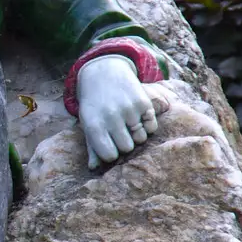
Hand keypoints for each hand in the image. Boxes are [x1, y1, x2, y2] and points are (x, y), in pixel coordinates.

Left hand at [77, 54, 166, 168]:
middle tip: (118, 132)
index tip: (108, 145)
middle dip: (124, 143)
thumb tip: (94, 168)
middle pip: (127, 148)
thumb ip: (92, 147)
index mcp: (93, 125)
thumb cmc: (94, 105)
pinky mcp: (143, 102)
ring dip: (137, 135)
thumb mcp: (88, 123)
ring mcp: (128, 109)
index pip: (109, 155)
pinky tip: (138, 117)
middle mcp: (111, 117)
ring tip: (128, 123)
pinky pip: (152, 128)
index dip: (110, 153)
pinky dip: (148, 126)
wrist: (103, 73)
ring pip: (141, 139)